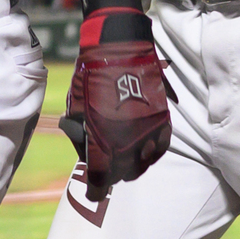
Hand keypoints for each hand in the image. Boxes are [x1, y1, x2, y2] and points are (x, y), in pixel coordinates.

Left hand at [60, 41, 170, 200]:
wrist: (119, 45)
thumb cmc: (91, 73)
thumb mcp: (77, 104)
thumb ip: (81, 131)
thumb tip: (86, 151)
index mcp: (102, 133)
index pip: (101, 174)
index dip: (96, 188)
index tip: (94, 192)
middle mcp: (128, 135)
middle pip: (123, 171)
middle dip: (113, 175)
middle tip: (107, 172)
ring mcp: (147, 127)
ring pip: (144, 162)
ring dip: (133, 166)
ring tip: (125, 164)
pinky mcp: (162, 116)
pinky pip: (161, 146)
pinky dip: (152, 154)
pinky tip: (145, 153)